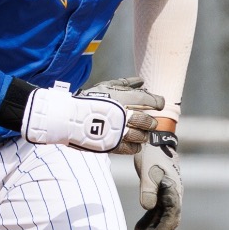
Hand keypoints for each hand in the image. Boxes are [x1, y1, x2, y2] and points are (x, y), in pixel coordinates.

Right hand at [22, 79, 160, 153]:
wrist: (69, 116)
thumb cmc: (89, 99)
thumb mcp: (107, 86)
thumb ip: (125, 83)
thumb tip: (142, 81)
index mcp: (123, 99)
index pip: (149, 101)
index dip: (157, 102)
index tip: (159, 104)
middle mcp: (123, 115)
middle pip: (147, 120)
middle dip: (151, 122)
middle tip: (151, 122)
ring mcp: (119, 131)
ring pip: (141, 136)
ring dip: (144, 135)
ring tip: (142, 134)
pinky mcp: (113, 145)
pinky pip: (131, 149)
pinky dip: (135, 147)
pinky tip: (134, 144)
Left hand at [133, 130, 181, 229]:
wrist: (153, 139)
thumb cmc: (152, 153)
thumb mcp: (148, 170)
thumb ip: (148, 188)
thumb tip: (148, 207)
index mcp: (174, 189)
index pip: (172, 213)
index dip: (164, 228)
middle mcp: (173, 193)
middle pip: (169, 218)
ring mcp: (167, 193)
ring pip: (162, 216)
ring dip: (154, 228)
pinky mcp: (159, 192)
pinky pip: (156, 210)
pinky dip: (149, 220)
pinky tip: (139, 229)